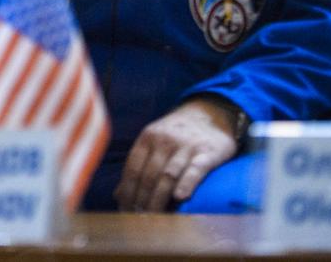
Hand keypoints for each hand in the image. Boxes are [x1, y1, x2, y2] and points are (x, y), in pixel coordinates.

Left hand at [113, 97, 239, 211]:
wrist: (211, 113)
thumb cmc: (178, 134)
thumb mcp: (155, 142)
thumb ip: (138, 165)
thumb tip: (118, 194)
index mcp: (147, 138)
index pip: (132, 168)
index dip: (127, 191)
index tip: (124, 209)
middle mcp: (164, 141)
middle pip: (148, 175)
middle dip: (141, 199)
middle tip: (138, 219)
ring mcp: (185, 146)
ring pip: (168, 175)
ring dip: (158, 198)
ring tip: (153, 216)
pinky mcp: (207, 152)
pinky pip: (195, 169)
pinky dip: (187, 183)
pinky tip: (180, 197)